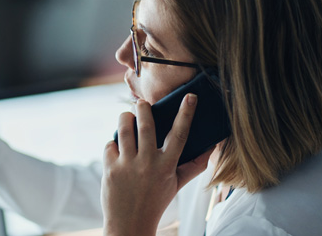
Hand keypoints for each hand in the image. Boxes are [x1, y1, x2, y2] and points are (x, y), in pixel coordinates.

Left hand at [101, 94, 213, 235]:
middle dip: (143, 108)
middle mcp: (147, 163)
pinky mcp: (110, 168)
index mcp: (167, 166)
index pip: (180, 134)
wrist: (130, 223)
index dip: (186, 114)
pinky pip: (110, 145)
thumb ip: (193, 166)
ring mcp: (127, 165)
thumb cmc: (155, 201)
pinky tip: (117, 148)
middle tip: (142, 102)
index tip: (190, 97)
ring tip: (127, 116)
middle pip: (146, 125)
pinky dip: (113, 143)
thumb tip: (211, 148)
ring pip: (124, 129)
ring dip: (125, 117)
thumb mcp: (176, 184)